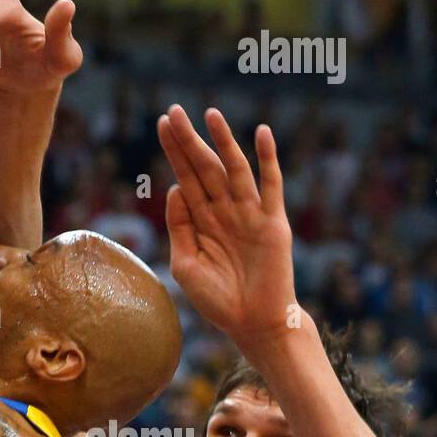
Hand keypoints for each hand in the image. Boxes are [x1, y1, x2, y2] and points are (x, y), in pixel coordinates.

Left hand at [157, 105, 297, 351]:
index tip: (162, 124)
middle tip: (173, 111)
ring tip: (209, 114)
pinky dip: (268, 159)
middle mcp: (224, 211)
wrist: (253, 325)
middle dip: (188, 140)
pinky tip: (262, 134)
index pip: (184, 176)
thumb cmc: (217, 300)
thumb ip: (178, 226)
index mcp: (201, 220)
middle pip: (204, 167)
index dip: (174, 151)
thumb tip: (175, 187)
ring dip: (223, 141)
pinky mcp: (273, 222)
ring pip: (234, 169)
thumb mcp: (184, 264)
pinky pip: (271, 185)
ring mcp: (249, 214)